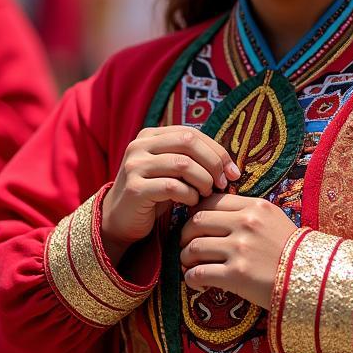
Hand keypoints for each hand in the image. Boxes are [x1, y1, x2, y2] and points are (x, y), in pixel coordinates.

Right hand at [101, 127, 240, 261]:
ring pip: (183, 164)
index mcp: (150, 135)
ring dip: (203, 181)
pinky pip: (172, 187)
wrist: (120, 220)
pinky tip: (191, 202)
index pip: (191, 133)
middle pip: (188, 142)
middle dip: (213, 163)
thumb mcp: (172, 171)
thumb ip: (193, 160)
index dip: (216, 151)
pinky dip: (189, 195)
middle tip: (223, 183)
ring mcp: (134, 166)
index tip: (233, 171)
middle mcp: (139, 145)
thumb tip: (231, 167)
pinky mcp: (135, 189)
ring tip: (207, 193)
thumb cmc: (154, 194)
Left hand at [179, 192, 296, 308]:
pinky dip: (191, 278)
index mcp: (255, 207)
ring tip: (189, 265)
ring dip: (186, 258)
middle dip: (186, 235)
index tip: (197, 225)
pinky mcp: (237, 274)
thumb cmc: (292, 251)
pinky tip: (196, 282)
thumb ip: (248, 213)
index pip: (211, 201)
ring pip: (194, 247)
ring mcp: (241, 249)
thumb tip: (217, 212)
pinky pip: (199, 273)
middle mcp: (246, 224)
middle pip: (197, 222)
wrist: (311, 279)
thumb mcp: (274, 219)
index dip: (197, 213)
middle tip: (187, 246)